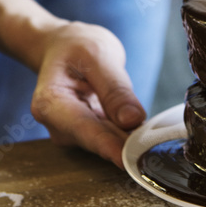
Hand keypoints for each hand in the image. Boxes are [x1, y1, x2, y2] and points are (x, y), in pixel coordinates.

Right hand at [30, 21, 145, 168]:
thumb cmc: (77, 47)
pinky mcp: (87, 134)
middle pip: (97, 140)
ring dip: (130, 136)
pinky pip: (112, 137)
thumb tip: (132, 120)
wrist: (63, 47)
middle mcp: (57, 125)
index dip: (108, 146)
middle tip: (155, 144)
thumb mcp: (98, 55)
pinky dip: (128, 132)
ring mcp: (72, 133)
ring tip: (150, 127)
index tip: (128, 160)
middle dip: (127, 142)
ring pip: (108, 141)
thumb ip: (114, 88)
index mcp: (50, 103)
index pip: (83, 129)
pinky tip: (141, 126)